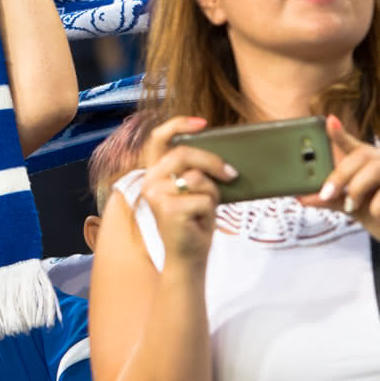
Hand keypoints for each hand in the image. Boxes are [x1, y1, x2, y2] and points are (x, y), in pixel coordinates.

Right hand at [137, 115, 238, 267]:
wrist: (187, 258)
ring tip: (205, 209)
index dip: (178, 124)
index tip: (202, 122)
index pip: (158, 139)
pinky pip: (203, 198)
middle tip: (231, 174)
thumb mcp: (195, 190)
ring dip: (212, 194)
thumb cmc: (194, 223)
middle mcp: (148, 180)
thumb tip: (220, 155)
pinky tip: (200, 222)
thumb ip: (196, 171)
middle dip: (212, 162)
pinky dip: (210, 210)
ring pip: (197, 178)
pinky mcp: (167, 209)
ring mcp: (155, 194)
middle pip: (183, 154)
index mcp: (154, 172)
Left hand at [306, 116, 379, 259]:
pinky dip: (377, 207)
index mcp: (377, 163)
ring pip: (375, 169)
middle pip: (362, 155)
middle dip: (339, 175)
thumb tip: (301, 196)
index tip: (328, 121)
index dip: (341, 133)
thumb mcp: (353, 208)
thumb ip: (330, 199)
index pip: (356, 144)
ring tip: (353, 206)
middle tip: (327, 195)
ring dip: (356, 188)